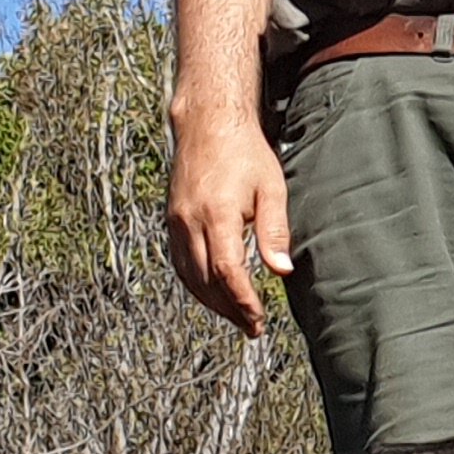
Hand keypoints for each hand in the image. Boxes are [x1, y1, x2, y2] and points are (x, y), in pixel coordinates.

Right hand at [164, 102, 295, 335]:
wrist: (207, 125)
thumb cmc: (245, 154)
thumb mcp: (272, 188)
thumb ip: (274, 231)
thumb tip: (281, 271)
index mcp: (217, 214)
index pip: (227, 271)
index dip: (242, 300)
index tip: (258, 320)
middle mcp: (190, 222)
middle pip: (206, 281)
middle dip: (230, 309)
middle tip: (252, 328)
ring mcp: (176, 223)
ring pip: (189, 277)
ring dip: (212, 303)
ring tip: (237, 318)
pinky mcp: (172, 221)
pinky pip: (181, 263)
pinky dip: (197, 285)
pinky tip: (215, 295)